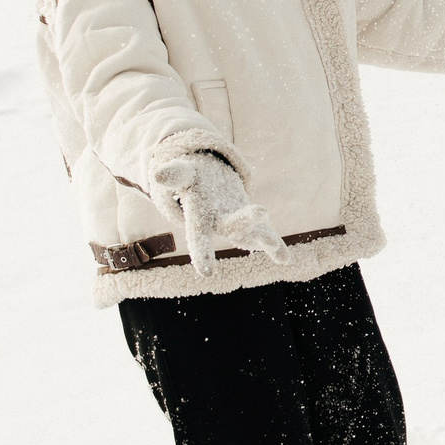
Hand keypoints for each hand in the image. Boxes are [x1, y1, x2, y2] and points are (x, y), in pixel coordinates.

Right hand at [151, 152, 290, 276]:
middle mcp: (218, 223)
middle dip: (245, 222)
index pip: (199, 235)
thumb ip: (174, 174)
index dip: (202, 252)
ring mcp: (236, 222)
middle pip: (231, 227)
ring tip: (277, 245)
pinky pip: (265, 234)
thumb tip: (159, 174)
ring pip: (250, 233)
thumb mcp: (182, 172)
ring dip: (265, 238)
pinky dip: (276, 247)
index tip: (207, 273)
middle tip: (262, 210)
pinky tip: (284, 260)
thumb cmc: (192, 176)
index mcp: (199, 215)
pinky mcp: (251, 222)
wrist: (206, 180)